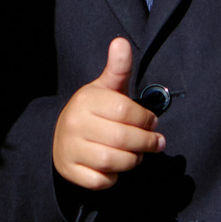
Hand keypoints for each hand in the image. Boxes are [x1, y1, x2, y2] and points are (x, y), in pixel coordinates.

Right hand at [52, 38, 161, 191]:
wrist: (63, 138)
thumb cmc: (94, 111)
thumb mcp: (105, 88)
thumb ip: (118, 69)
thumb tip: (121, 41)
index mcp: (85, 100)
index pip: (124, 110)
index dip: (145, 119)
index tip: (154, 122)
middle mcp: (74, 123)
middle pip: (122, 138)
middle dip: (146, 142)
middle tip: (157, 143)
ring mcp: (70, 148)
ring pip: (113, 161)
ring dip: (133, 161)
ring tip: (139, 154)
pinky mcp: (71, 171)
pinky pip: (101, 180)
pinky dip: (114, 177)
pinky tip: (117, 168)